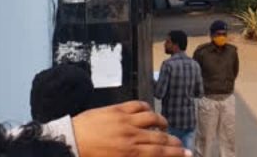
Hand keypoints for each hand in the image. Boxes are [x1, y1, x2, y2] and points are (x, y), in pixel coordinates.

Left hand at [72, 101, 190, 156]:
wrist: (69, 142)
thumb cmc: (88, 156)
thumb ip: (133, 156)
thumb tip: (147, 154)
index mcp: (129, 153)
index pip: (159, 152)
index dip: (175, 153)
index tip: (187, 153)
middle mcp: (131, 136)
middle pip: (159, 138)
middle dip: (174, 142)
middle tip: (182, 145)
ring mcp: (124, 121)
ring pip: (152, 118)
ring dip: (162, 123)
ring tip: (165, 127)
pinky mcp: (116, 109)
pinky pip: (138, 105)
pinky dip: (146, 108)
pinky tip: (148, 112)